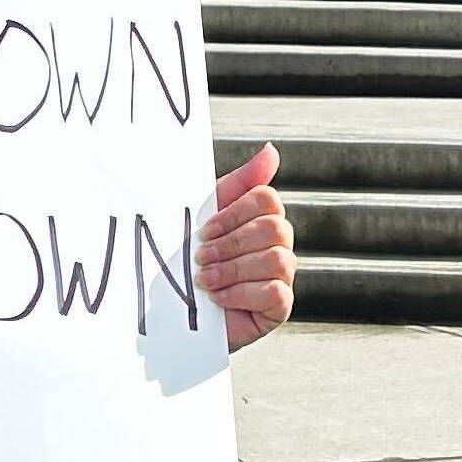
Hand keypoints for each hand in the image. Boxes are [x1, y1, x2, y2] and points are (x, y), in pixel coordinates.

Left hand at [199, 143, 296, 352]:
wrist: (178, 311)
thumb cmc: (193, 259)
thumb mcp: (208, 214)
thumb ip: (241, 181)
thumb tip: (271, 150)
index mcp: (262, 217)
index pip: (266, 199)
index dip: (234, 213)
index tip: (204, 230)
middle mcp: (279, 243)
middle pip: (273, 228)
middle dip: (231, 243)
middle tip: (201, 257)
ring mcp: (283, 275)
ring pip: (275, 259)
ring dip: (232, 269)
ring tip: (205, 279)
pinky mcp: (280, 306)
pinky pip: (275, 292)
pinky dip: (240, 293)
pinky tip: (219, 298)